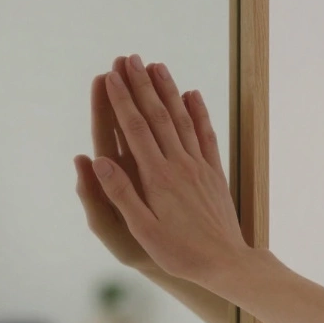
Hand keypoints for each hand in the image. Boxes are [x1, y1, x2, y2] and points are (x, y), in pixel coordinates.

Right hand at [84, 55, 250, 290]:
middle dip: (141, 85)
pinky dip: (198, 111)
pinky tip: (192, 94)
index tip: (109, 76)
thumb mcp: (142, 230)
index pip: (134, 129)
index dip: (121, 101)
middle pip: (157, 116)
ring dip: (167, 90)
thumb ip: (120, 193)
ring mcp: (198, 166)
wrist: (226, 264)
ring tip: (157, 65)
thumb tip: (97, 161)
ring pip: (181, 118)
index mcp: (157, 177)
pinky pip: (206, 134)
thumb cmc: (179, 252)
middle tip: (129, 58)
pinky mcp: (213, 172)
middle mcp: (178, 164)